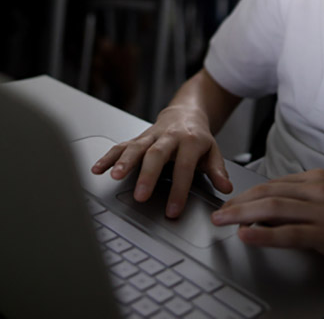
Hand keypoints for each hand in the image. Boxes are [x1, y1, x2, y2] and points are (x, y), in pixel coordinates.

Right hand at [91, 104, 232, 217]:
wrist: (186, 113)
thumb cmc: (198, 137)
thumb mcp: (213, 151)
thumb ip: (218, 170)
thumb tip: (226, 188)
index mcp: (191, 141)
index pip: (184, 167)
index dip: (179, 190)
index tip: (172, 211)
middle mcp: (170, 137)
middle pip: (157, 154)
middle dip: (148, 175)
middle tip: (141, 196)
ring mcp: (152, 136)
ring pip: (137, 146)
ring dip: (125, 161)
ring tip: (115, 176)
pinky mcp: (138, 137)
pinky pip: (122, 145)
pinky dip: (109, 156)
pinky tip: (98, 168)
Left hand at [210, 169, 323, 275]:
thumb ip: (303, 201)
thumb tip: (269, 211)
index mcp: (317, 179)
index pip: (273, 183)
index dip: (247, 194)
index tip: (230, 203)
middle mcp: (317, 189)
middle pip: (268, 192)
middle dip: (238, 203)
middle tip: (217, 212)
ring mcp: (322, 210)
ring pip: (273, 208)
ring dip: (242, 215)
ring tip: (222, 221)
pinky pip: (289, 232)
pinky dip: (264, 233)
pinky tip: (247, 235)